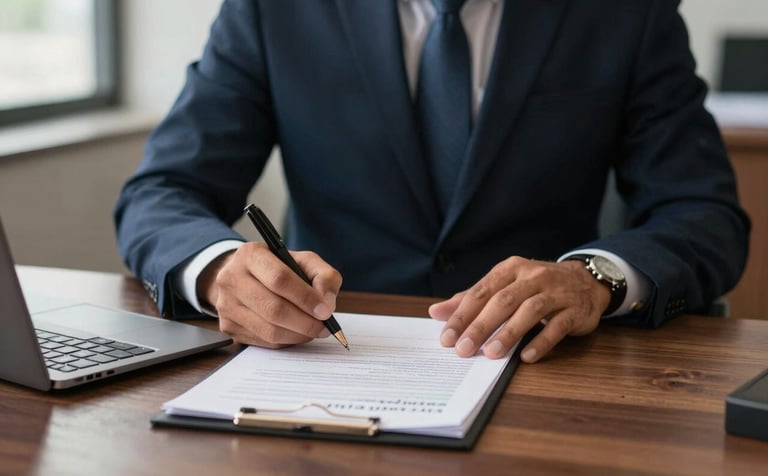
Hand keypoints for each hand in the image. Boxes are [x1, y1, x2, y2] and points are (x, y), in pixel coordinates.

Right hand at [197, 242, 341, 347]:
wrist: (244, 276)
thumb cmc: (278, 268)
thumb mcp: (304, 261)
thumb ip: (323, 276)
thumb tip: (327, 303)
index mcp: (251, 255)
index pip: (280, 280)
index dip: (306, 298)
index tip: (326, 310)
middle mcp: (232, 278)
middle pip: (274, 309)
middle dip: (305, 322)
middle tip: (324, 327)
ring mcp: (226, 305)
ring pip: (269, 330)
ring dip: (298, 335)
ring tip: (314, 330)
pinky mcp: (228, 326)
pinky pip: (264, 341)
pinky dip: (286, 341)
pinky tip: (296, 333)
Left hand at [429, 257, 609, 362]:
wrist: (586, 281)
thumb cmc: (536, 286)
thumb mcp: (504, 286)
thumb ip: (471, 299)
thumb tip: (436, 312)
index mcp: (510, 269)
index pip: (481, 292)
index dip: (462, 315)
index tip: (447, 337)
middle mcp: (533, 276)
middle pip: (502, 301)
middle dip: (480, 326)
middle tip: (464, 349)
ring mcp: (556, 292)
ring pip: (529, 311)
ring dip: (509, 333)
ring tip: (492, 354)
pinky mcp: (575, 310)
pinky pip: (557, 326)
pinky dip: (541, 341)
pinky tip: (526, 356)